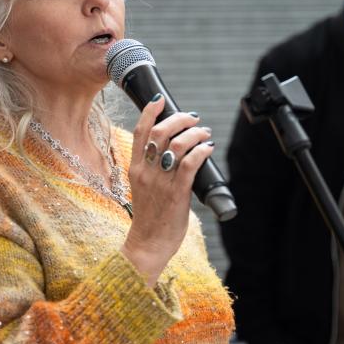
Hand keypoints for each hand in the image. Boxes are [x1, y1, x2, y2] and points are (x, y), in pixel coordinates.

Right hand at [121, 95, 213, 286]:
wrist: (148, 243)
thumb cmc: (149, 216)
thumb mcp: (142, 187)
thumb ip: (152, 168)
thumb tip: (172, 149)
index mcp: (135, 168)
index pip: (140, 132)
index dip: (150, 111)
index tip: (161, 99)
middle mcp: (146, 172)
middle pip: (161, 132)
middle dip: (179, 119)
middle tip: (193, 119)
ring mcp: (161, 183)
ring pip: (178, 145)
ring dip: (195, 134)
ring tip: (204, 134)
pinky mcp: (177, 194)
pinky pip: (191, 164)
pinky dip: (202, 151)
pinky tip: (208, 148)